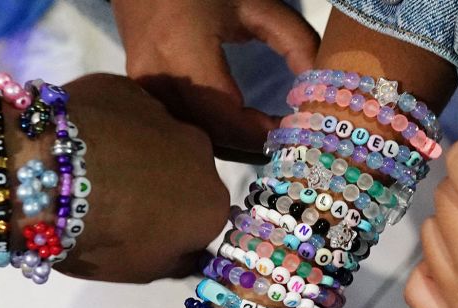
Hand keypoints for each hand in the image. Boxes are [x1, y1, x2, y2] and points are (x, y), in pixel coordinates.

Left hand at [34, 74, 229, 282]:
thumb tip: (187, 250)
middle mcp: (199, 151)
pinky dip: (103, 122)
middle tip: (115, 197)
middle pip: (184, 168)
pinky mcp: (122, 86)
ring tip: (89, 167)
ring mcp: (160, 111)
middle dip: (159, 179)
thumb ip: (175, 259)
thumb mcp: (141, 270)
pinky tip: (75, 139)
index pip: (202, 215)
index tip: (141, 229)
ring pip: (152, 134)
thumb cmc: (99, 237)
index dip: (172, 223)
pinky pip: (119, 108)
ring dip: (131, 148)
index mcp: (210, 202)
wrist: (46, 178)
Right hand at [113, 0, 318, 158]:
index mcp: (181, 53)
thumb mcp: (256, 4)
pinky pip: (178, 127)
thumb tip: (319, 89)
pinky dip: (210, 134)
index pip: (225, 116)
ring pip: (191, 137)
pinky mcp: (138, 92)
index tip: (294, 130)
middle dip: (249, 143)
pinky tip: (236, 127)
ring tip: (265, 135)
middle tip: (286, 139)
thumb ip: (296, 42)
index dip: (261, 133)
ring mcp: (141, 90)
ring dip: (230, 143)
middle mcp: (155, 80)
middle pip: (207, 135)